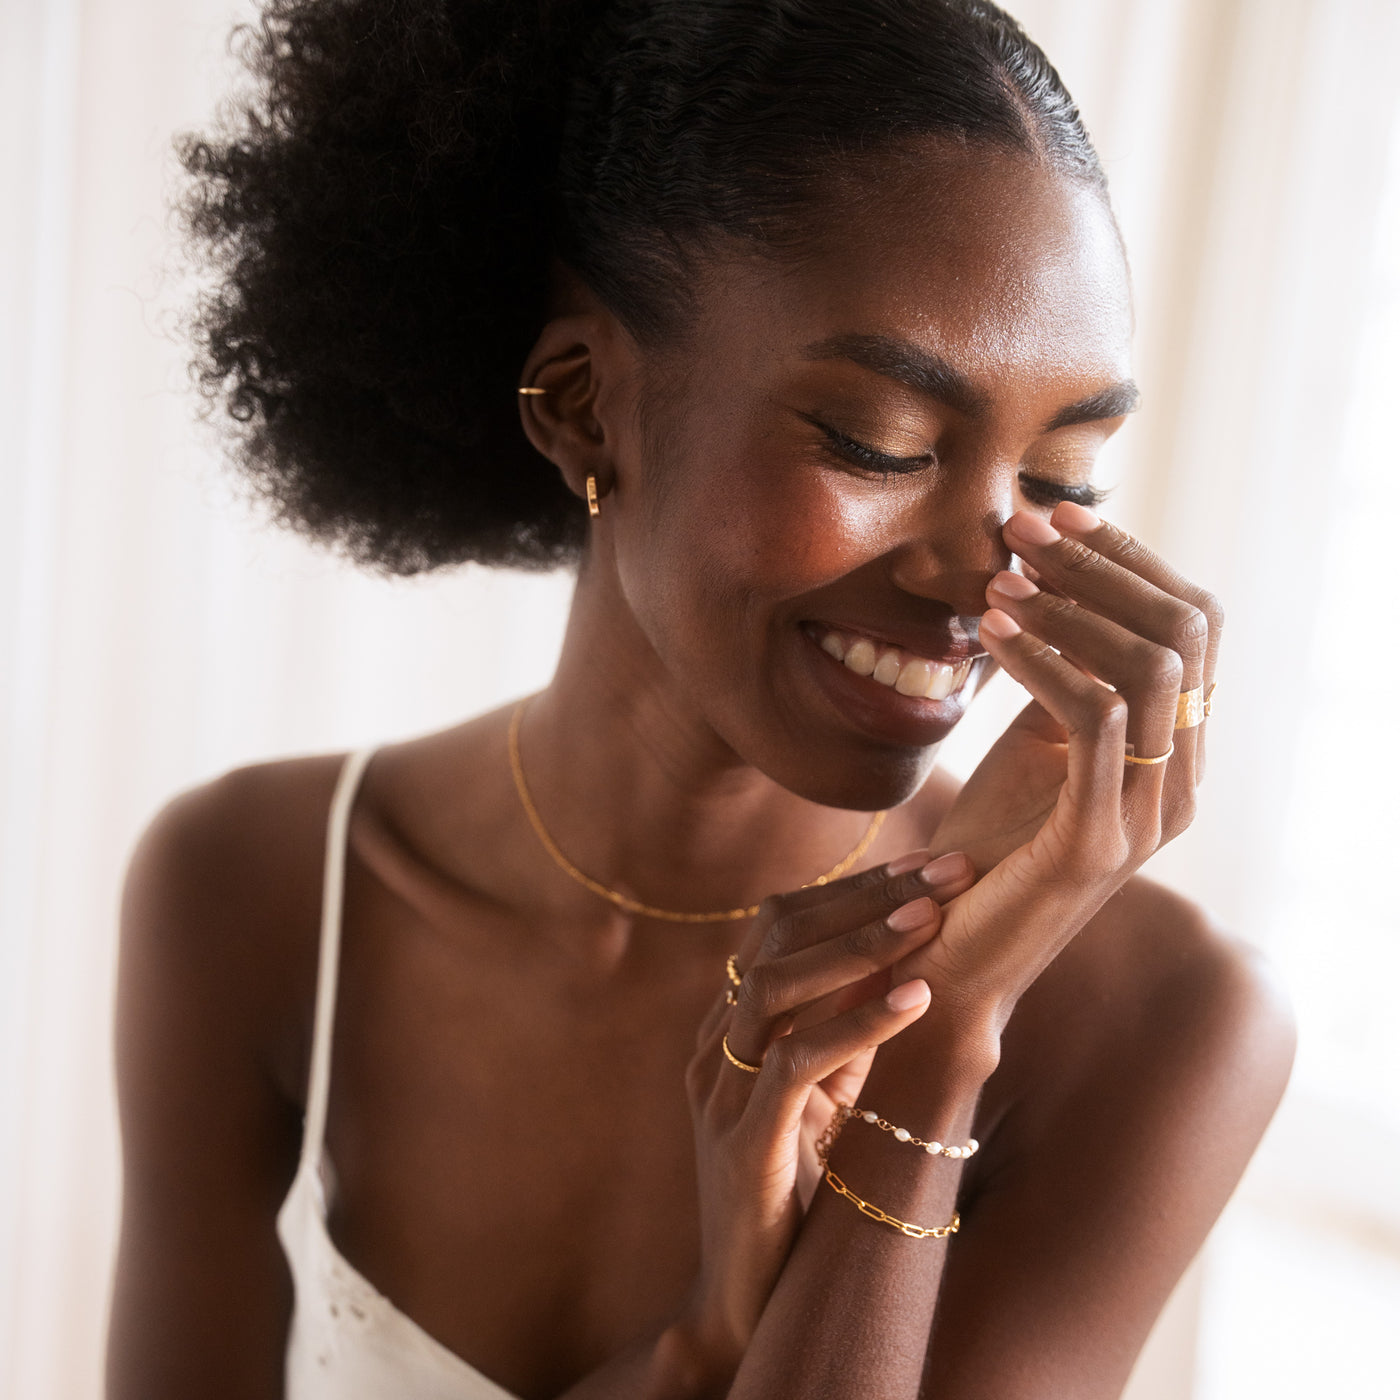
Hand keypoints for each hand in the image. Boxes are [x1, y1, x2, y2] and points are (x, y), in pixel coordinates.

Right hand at [673, 854, 971, 1381]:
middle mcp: (717, 1045)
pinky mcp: (745, 1144)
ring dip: (860, 944)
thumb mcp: (829, 1094)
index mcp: (732, 1026)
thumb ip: (850, 1029)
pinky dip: (858, 1024)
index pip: (781, 923)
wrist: (752, 1302)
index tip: (927, 864)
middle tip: (947, 869)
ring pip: (777, 984)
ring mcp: (723, 1093)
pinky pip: (796, 1063)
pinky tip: (916, 1001)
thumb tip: (918, 962)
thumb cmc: (800, 1191)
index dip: (854, 887)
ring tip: (932, 919)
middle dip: (867, 894)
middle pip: (777, 934)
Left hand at [897, 502, 1221, 1028]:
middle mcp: (1180, 781)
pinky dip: (1044, 662)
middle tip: (1025, 527)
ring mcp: (1147, 815)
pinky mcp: (1098, 842)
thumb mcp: (1034, 749)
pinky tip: (992, 633)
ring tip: (1002, 577)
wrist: (953, 956)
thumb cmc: (986, 848)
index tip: (1056, 513)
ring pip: (1151, 668)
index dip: (1130, 559)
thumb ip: (1063, 679)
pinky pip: (1093, 720)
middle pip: (1185, 633)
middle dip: (1102, 566)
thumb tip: (1048, 579)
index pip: (1191, 626)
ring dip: (1072, 607)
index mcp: (1173, 752)